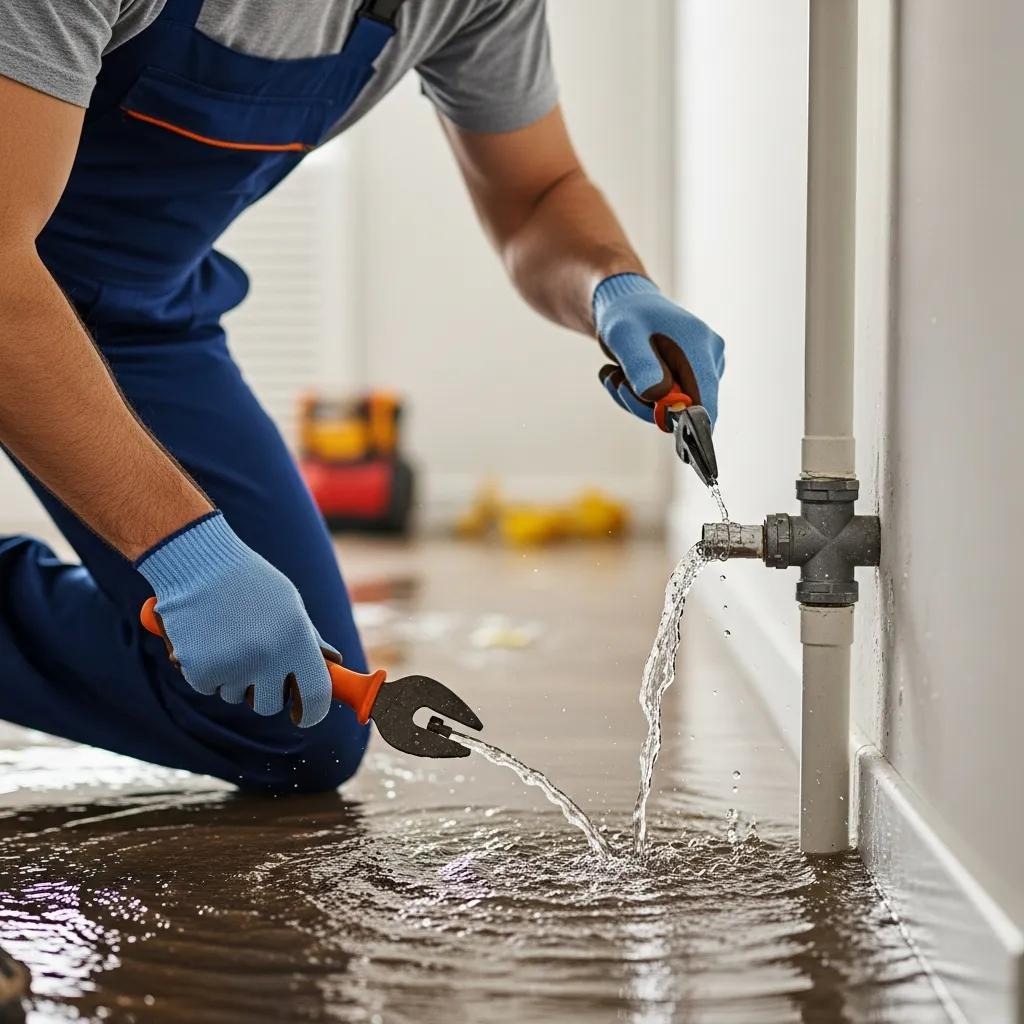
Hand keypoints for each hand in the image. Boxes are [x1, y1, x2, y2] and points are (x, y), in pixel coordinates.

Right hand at [135, 512, 335, 726]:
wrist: (198, 564)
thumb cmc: (248, 582)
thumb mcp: (289, 605)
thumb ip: (309, 639)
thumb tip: (333, 663)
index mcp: (298, 640)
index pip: (317, 694)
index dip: (312, 711)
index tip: (303, 714)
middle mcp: (269, 658)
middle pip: (270, 705)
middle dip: (264, 693)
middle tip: (255, 668)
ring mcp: (234, 666)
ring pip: (235, 696)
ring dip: (232, 678)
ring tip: (226, 638)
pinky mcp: (200, 670)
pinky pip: (206, 686)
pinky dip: (204, 670)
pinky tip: (204, 639)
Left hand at [594, 274, 724, 427]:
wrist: (627, 305)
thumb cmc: (625, 316)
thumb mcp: (623, 336)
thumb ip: (639, 365)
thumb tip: (658, 397)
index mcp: (700, 346)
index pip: (705, 405)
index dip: (681, 422)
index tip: (649, 414)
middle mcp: (710, 357)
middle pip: (685, 410)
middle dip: (645, 404)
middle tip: (617, 382)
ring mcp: (704, 366)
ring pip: (672, 409)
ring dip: (638, 400)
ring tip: (618, 373)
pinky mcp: (693, 375)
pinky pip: (668, 402)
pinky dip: (643, 397)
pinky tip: (627, 375)